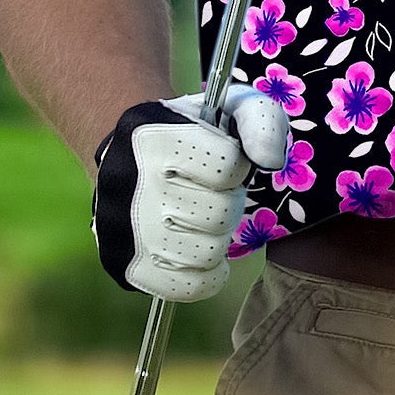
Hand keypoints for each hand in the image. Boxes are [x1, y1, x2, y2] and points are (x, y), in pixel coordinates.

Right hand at [91, 85, 290, 301]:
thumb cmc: (194, 132)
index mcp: (154, 139)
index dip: (237, 165)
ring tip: (202, 218)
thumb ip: (263, 122)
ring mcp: (123, 232)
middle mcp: (131, 186)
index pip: (228, 167)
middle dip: (228, 201)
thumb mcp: (231, 107)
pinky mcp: (125, 267)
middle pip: (219, 214)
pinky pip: (188, 287)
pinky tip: (200, 249)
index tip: (224, 160)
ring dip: (217, 236)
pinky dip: (206, 274)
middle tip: (212, 192)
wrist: (131, 155)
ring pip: (207, 253)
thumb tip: (271, 161)